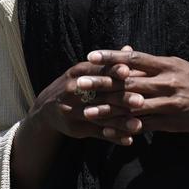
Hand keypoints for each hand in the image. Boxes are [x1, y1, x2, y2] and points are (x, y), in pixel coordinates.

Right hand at [29, 45, 143, 146]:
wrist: (47, 107)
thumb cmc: (77, 84)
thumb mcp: (88, 71)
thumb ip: (109, 64)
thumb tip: (129, 48)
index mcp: (79, 72)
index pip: (99, 70)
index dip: (113, 71)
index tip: (129, 72)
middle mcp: (74, 90)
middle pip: (101, 94)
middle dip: (121, 98)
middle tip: (140, 101)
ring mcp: (72, 110)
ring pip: (100, 116)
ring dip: (120, 122)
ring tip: (138, 126)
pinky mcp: (74, 127)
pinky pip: (96, 133)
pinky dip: (113, 137)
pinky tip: (129, 140)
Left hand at [86, 49, 188, 134]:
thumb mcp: (179, 66)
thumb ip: (153, 63)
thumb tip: (128, 53)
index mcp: (168, 65)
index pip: (135, 58)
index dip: (112, 57)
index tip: (91, 56)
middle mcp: (167, 82)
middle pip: (129, 82)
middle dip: (102, 83)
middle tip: (79, 84)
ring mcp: (169, 104)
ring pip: (133, 106)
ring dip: (108, 109)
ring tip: (87, 111)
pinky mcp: (171, 122)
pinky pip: (143, 125)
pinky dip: (125, 128)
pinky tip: (108, 131)